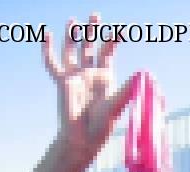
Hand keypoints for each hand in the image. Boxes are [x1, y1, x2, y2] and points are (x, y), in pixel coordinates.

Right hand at [42, 14, 130, 171]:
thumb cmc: (102, 124)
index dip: (112, 41)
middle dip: (93, 32)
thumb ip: (127, 89)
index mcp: (105, 77)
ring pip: (72, 51)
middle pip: (90, 47)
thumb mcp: (116, 104)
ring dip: (72, 36)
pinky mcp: (61, 82)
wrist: (83, 137)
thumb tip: (142, 73)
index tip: (119, 32)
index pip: (108, 53)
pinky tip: (47, 35)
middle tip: (95, 15)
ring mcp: (75, 76)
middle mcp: (90, 74)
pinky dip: (48, 50)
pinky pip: (53, 64)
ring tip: (73, 21)